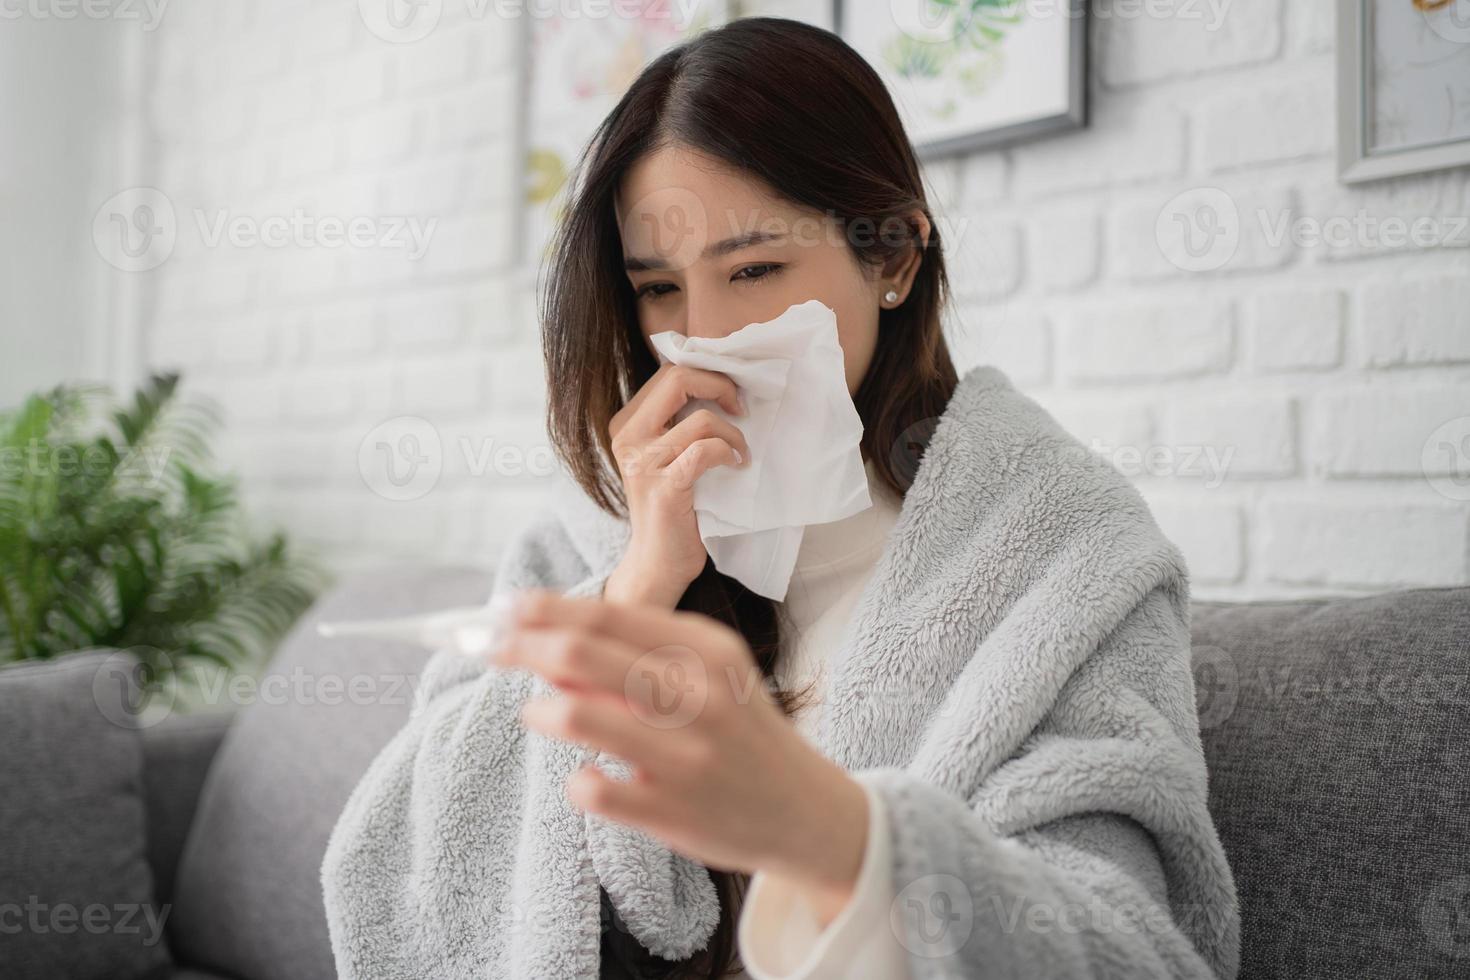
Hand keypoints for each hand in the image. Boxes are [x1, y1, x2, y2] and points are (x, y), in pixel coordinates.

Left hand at [489, 588, 869, 911]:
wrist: (805, 810)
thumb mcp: (710, 674)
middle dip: (519, 646)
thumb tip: (551, 646)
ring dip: (540, 712)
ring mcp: (686, 756)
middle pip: (580, 655)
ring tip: (539, 715)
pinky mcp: (673, 811)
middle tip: (486, 647)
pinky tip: (592, 779)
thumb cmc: (740, 729)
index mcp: (707, 650)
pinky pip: (592, 789)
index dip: (542, 610)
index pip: (606, 616)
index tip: (502, 610)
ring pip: (576, 718)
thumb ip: (640, 655)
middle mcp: (699, 696)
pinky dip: (577, 780)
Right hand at [605, 363, 750, 608]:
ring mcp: (642, 464)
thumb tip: (720, 382)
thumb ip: (678, 420)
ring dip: (732, 434)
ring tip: (739, 453)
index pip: (669, 373)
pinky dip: (727, 453)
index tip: (730, 395)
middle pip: (677, 379)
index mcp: (626, 424)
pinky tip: (736, 466)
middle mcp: (627, 438)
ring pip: (700, 420)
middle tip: (741, 409)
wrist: (657, 562)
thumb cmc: (672, 507)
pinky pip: (704, 451)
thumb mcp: (665, 455)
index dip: (708, 375)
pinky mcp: (664, 489)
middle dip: (720, 386)